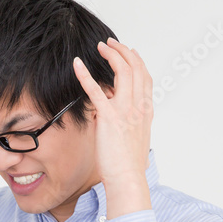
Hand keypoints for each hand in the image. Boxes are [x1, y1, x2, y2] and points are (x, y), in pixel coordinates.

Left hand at [73, 37, 152, 216]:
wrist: (127, 178)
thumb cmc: (127, 165)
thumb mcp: (133, 139)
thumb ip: (126, 124)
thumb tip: (110, 118)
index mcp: (145, 111)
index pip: (146, 78)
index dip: (137, 61)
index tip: (129, 52)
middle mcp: (139, 107)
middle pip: (136, 69)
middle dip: (124, 51)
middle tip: (111, 43)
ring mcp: (126, 110)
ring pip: (123, 72)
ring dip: (111, 55)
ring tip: (101, 47)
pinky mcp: (109, 117)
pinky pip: (96, 90)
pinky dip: (85, 75)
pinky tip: (77, 65)